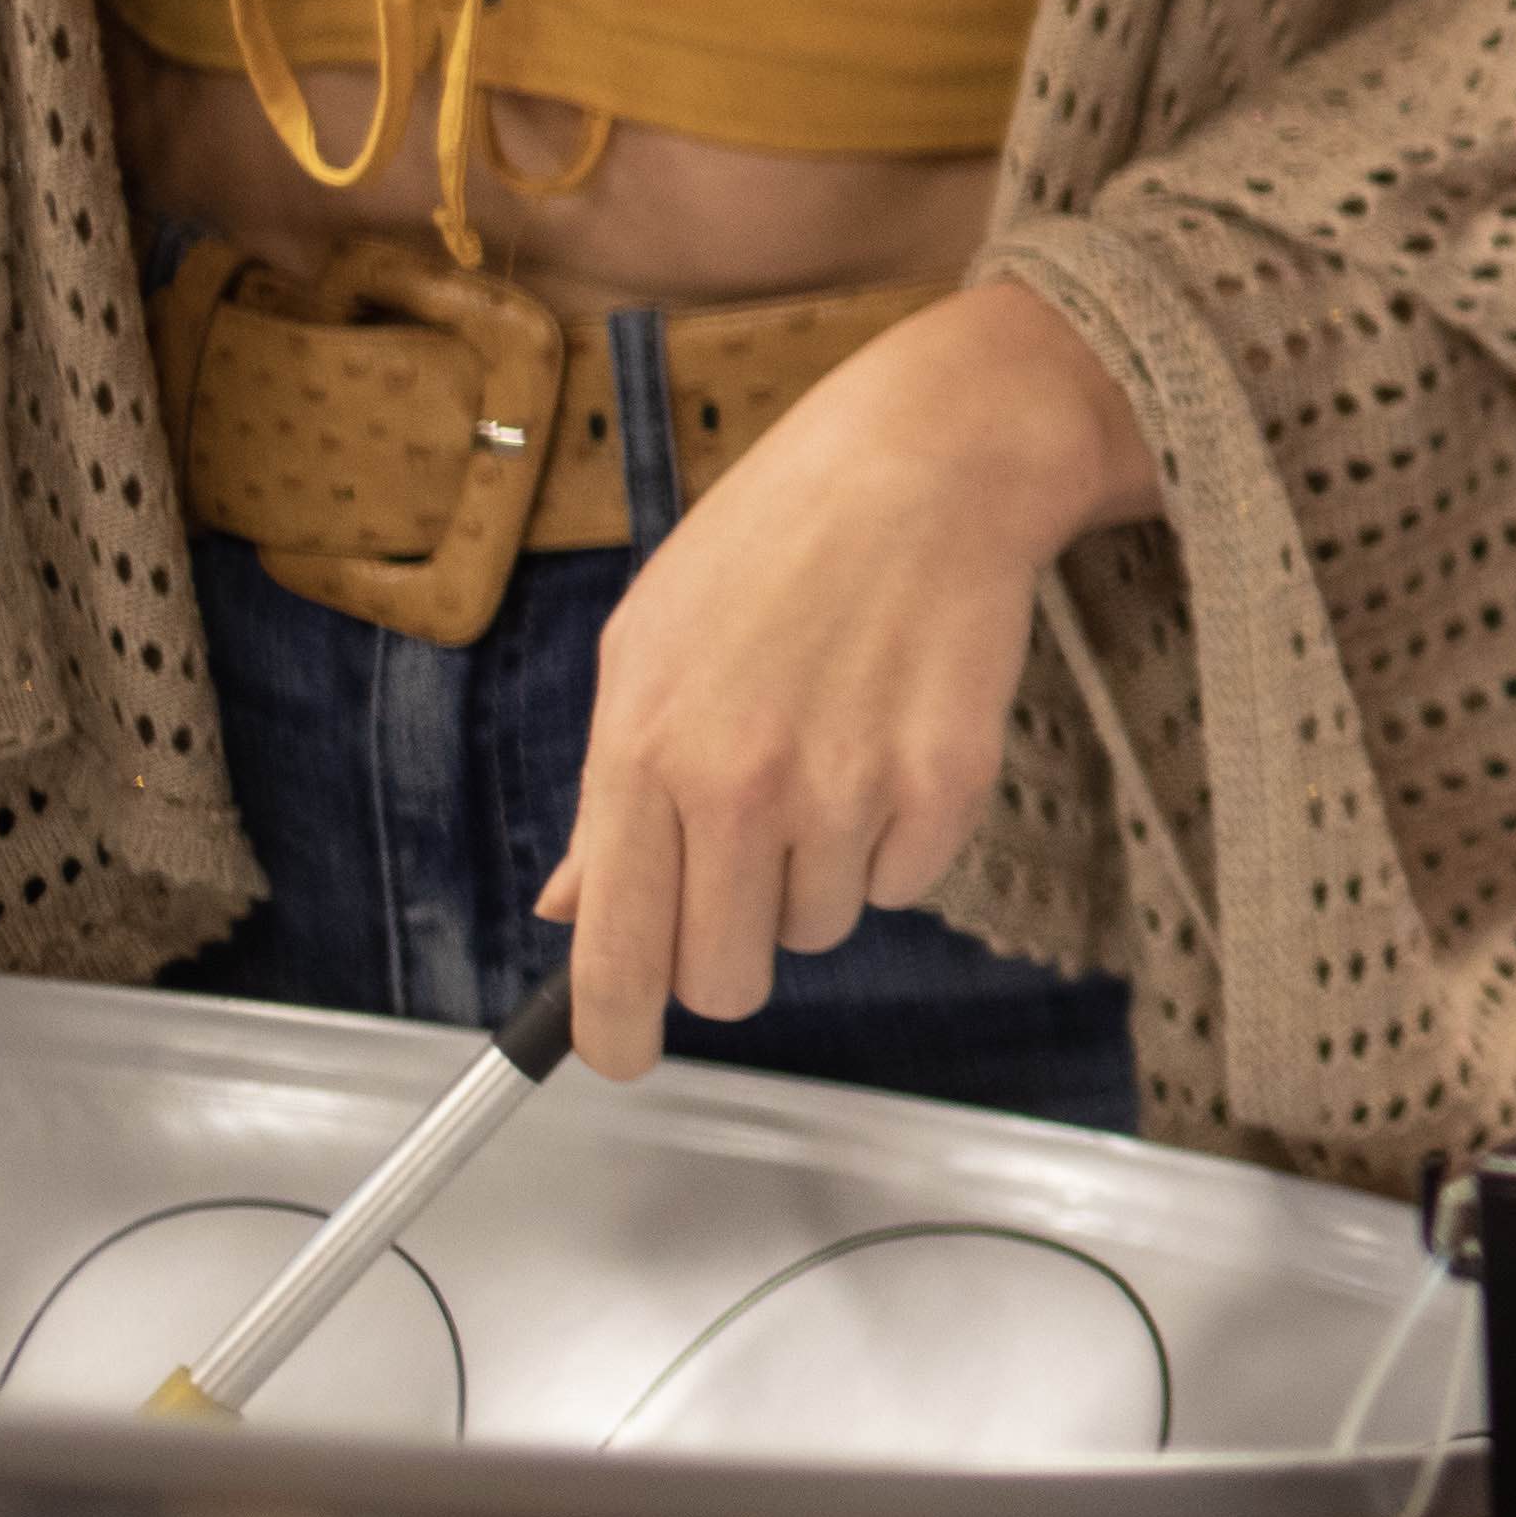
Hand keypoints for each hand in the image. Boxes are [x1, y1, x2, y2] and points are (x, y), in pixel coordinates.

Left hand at [534, 282, 1152, 1075]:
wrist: (925, 464)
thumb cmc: (773, 544)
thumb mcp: (648, 646)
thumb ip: (609, 794)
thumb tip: (571, 912)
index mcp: (645, 751)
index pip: (618, 951)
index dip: (614, 1029)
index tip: (621, 1053)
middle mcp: (741, 786)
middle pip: (726, 977)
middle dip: (729, 955)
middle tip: (747, 881)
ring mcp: (849, 790)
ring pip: (819, 927)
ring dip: (818, 874)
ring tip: (829, 759)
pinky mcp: (944, 785)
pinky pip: (906, 884)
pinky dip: (897, 842)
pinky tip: (890, 745)